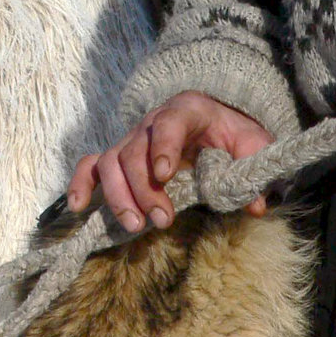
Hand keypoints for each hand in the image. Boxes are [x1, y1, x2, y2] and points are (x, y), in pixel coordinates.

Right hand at [67, 92, 274, 231]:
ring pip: (110, 161)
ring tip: (135, 225)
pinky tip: (80, 207)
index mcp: (187, 111)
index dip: (164, 147)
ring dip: (119, 196)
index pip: (170, 123)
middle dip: (144, 190)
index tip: (166, 176)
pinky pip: (90, 165)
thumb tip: (256, 205)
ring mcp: (131, 139)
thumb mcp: (253, 145)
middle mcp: (152, 122)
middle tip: (162, 220)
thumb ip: (255, 171)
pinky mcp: (119, 155)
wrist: (215, 119)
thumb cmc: (232, 133)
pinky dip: (81, 182)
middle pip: (134, 151)